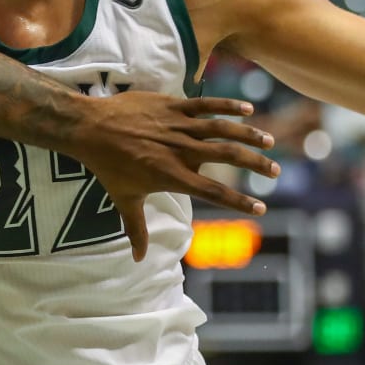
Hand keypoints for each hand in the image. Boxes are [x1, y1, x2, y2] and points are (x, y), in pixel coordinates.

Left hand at [67, 91, 279, 260]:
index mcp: (172, 175)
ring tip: (270, 143)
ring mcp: (177, 126)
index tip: (261, 209)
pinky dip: (227, 105)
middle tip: (275, 171)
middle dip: (255, 164)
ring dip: (248, 135)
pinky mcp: (172, 105)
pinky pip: (205, 104)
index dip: (239, 200)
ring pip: (222, 129)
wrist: (89, 128)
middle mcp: (180, 150)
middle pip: (227, 157)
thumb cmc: (106, 166)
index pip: (213, 192)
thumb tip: (138, 259)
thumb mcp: (124, 199)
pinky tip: (249, 108)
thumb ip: (137, 229)